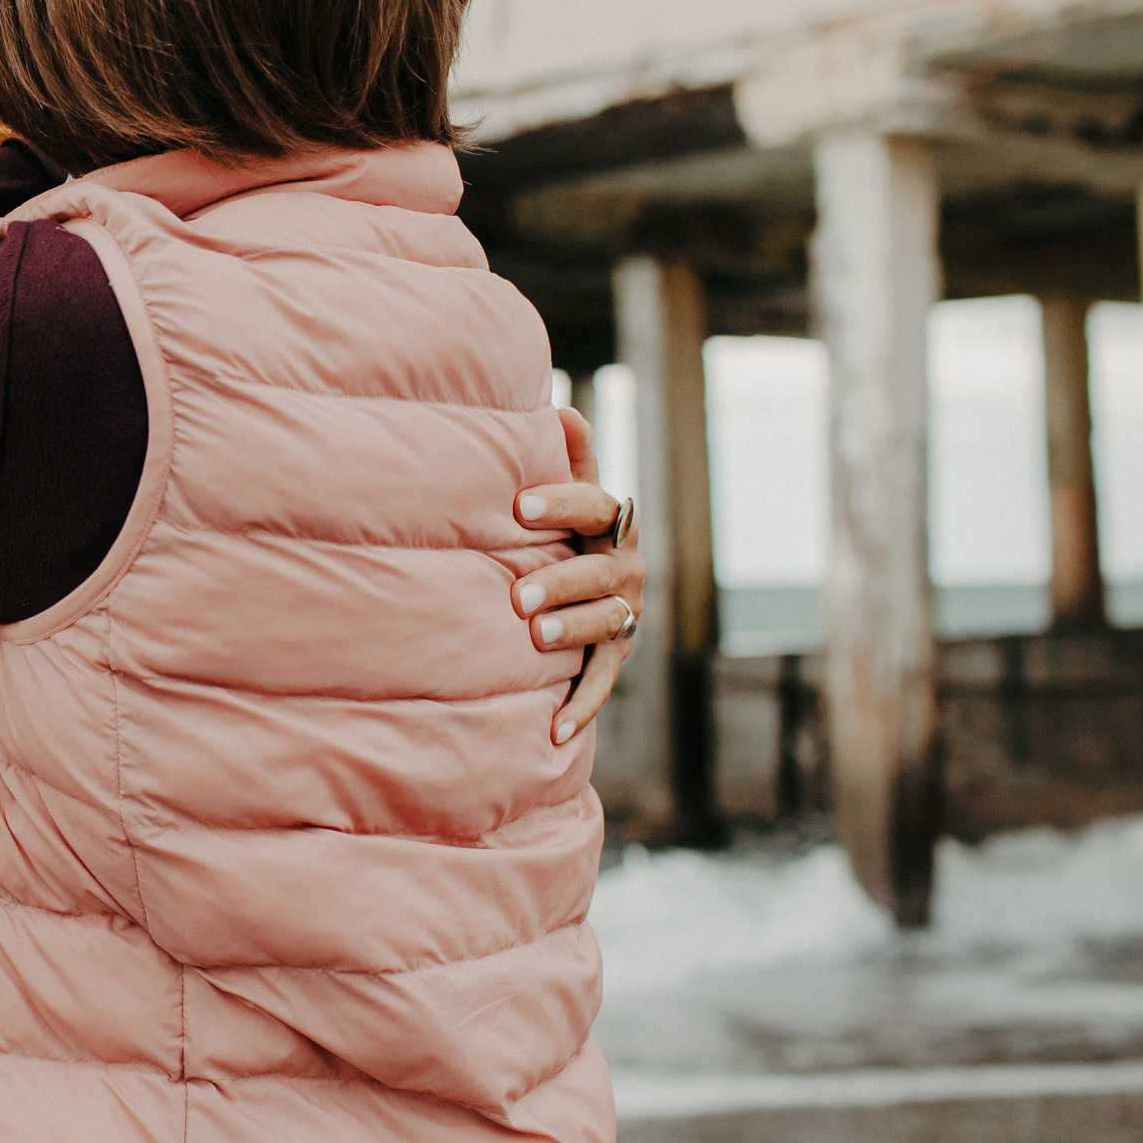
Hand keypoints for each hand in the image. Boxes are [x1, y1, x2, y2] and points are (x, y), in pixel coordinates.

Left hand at [511, 407, 644, 747]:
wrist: (589, 587)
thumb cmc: (566, 529)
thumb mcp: (574, 493)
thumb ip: (570, 458)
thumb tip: (560, 409)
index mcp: (615, 524)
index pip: (596, 507)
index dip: (560, 503)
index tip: (517, 505)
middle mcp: (626, 570)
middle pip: (601, 573)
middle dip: (562, 581)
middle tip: (519, 595)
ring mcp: (623, 616)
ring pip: (605, 624)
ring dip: (574, 632)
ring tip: (537, 638)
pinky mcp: (612, 657)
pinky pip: (601, 684)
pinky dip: (580, 708)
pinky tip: (554, 732)